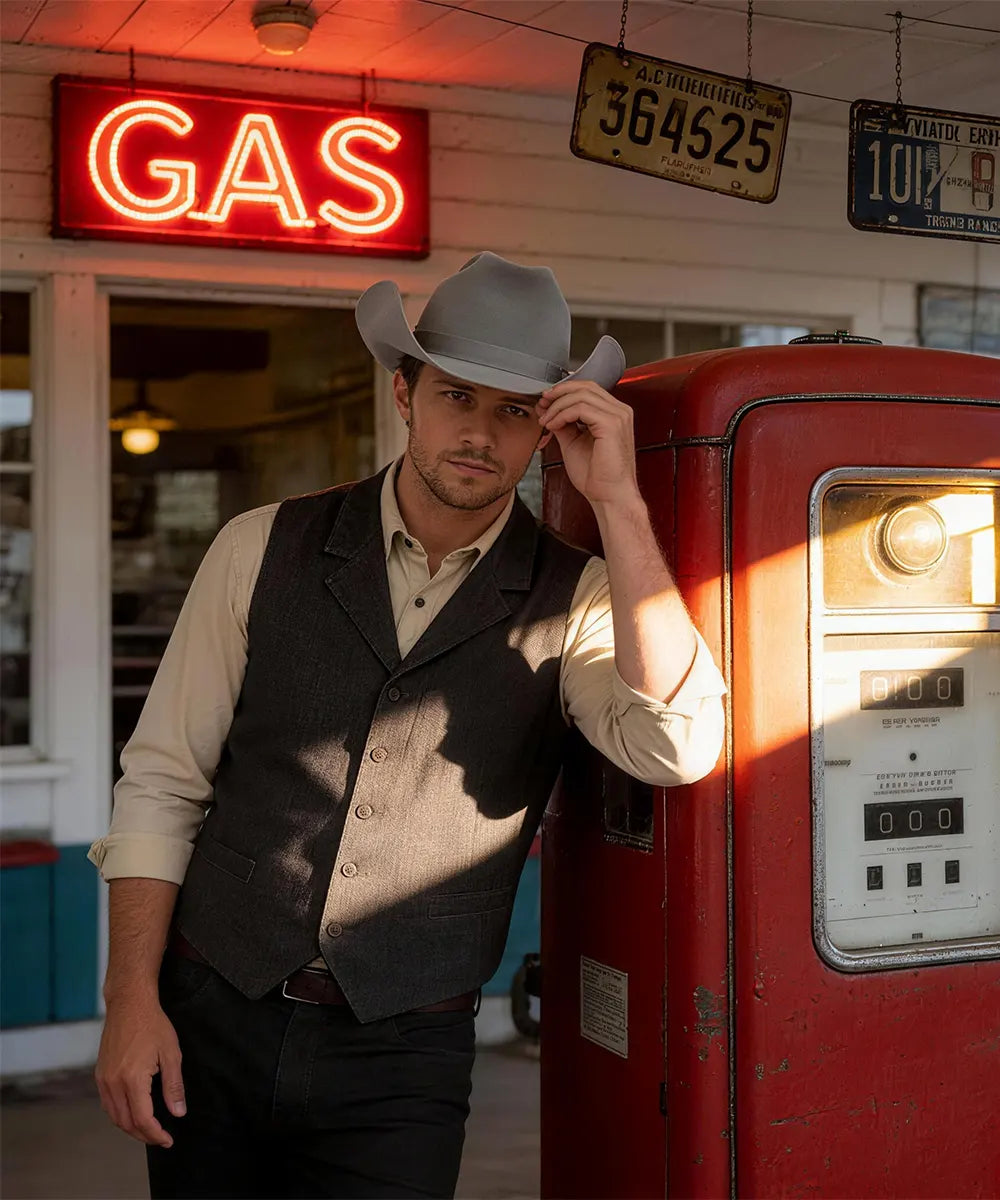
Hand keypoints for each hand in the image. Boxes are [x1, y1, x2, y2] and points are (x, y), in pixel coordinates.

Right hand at [95, 994, 185, 1147]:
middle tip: (161, 1138)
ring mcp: (103, 1079)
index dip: (156, 1134)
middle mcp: (113, 1083)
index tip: (168, 1140)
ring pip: (114, 1116)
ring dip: (131, 1127)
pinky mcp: (100, 1074)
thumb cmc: (153, 1024)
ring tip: (149, 1130)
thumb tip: (178, 1113)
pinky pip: (108, 1104)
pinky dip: (120, 1115)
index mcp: (132, 1079)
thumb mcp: (171, 1053)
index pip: (143, 1119)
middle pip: (126, 1123)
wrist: (129, 1003)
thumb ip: (174, 1086)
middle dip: (144, 1135)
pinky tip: (133, 1112)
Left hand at [537, 380, 639, 508]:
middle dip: (558, 394)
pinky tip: (553, 426)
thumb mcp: (574, 443)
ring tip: (546, 421)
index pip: (588, 389)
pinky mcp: (612, 425)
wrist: (608, 496)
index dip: (564, 392)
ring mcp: (618, 416)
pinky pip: (581, 408)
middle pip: (585, 387)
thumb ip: (565, 424)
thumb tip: (551, 412)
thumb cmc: (597, 477)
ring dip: (557, 406)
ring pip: (580, 396)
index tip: (546, 402)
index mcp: (613, 414)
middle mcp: (619, 411)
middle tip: (542, 404)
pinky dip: (562, 415)